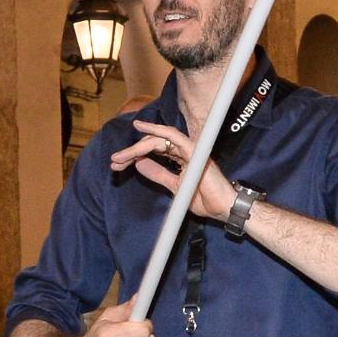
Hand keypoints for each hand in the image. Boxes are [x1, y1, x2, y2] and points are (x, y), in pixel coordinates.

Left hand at [111, 119, 232, 221]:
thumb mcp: (174, 187)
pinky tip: (141, 128)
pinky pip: (173, 136)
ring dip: (138, 146)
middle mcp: (184, 150)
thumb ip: (158, 174)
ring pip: (159, 140)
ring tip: (121, 156)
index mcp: (180, 158)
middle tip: (115, 161)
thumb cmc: (204, 199)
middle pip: (153, 144)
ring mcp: (189, 149)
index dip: (134, 156)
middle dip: (131, 152)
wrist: (222, 208)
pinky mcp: (194, 151)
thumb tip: (139, 164)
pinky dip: (157, 130)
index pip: (154, 151)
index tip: (117, 165)